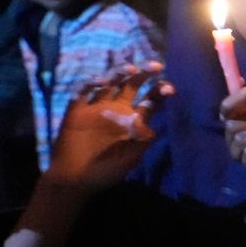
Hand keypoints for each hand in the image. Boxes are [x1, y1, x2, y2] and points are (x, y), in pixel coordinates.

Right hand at [44, 63, 169, 193]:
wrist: (76, 179)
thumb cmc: (107, 170)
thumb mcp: (132, 156)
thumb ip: (142, 138)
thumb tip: (154, 124)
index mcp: (133, 119)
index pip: (150, 99)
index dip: (159, 91)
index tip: (169, 88)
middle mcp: (117, 109)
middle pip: (132, 85)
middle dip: (145, 74)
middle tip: (156, 66)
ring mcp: (97, 107)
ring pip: (109, 83)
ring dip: (120, 73)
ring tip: (131, 69)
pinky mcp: (77, 110)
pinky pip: (82, 92)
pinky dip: (91, 84)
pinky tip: (102, 82)